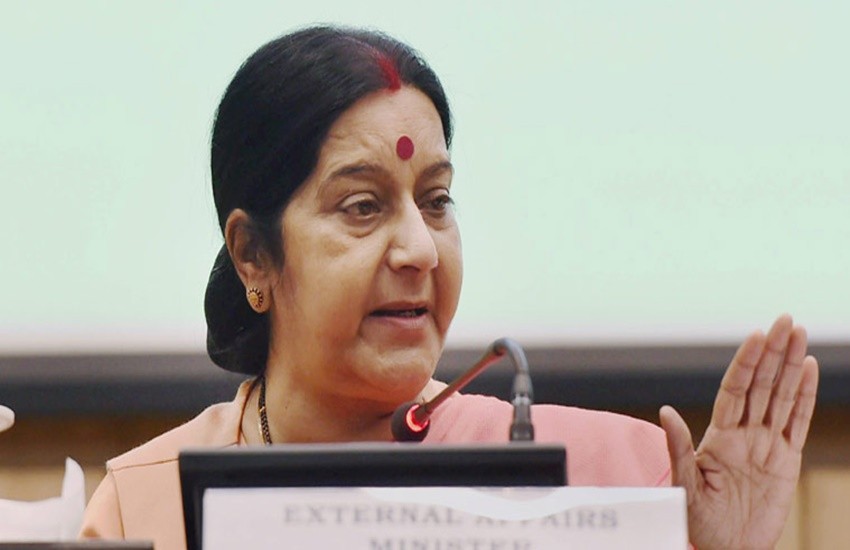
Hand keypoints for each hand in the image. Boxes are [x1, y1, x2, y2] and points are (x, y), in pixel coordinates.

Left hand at [660, 314, 818, 549]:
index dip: (746, 362)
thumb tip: (665, 410)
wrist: (728, 549)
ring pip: (782, 395)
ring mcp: (767, 444)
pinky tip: (809, 368)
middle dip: (773, 352)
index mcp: (718, 435)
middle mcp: (744, 433)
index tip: (757, 336)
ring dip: (791, 365)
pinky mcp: (786, 460)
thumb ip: (678, 447)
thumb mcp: (684, 484)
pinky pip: (798, 421)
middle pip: (762, 384)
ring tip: (798, 334)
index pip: (735, 389)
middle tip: (784, 319)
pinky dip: (806, 395)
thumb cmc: (699, 521)